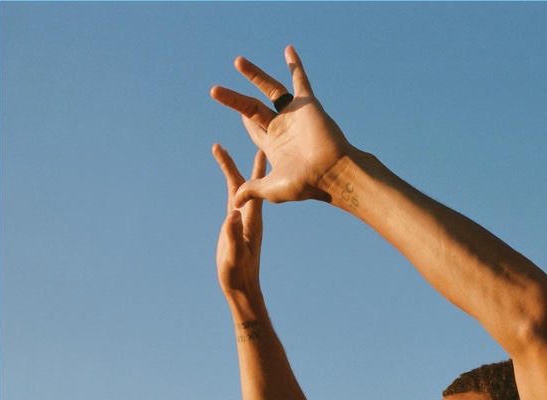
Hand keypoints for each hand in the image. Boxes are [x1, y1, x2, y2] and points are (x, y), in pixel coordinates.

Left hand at [211, 46, 351, 205]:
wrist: (331, 173)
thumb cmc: (305, 184)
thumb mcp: (271, 188)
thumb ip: (252, 189)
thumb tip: (235, 202)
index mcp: (275, 146)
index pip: (253, 129)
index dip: (242, 121)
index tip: (230, 111)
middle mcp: (283, 128)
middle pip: (252, 109)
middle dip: (234, 100)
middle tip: (215, 91)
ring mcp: (294, 115)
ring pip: (269, 90)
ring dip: (254, 75)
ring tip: (237, 62)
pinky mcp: (307, 104)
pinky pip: (300, 80)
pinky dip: (295, 65)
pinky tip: (288, 50)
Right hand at [213, 145, 266, 295]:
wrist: (243, 288)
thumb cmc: (238, 274)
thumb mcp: (234, 255)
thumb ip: (233, 235)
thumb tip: (233, 213)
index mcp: (252, 220)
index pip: (251, 188)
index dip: (250, 169)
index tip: (250, 148)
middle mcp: (251, 218)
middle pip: (244, 184)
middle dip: (234, 163)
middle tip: (221, 144)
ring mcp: (244, 222)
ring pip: (239, 191)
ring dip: (231, 172)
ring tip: (222, 154)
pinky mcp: (237, 228)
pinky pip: (236, 202)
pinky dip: (232, 187)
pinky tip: (231, 182)